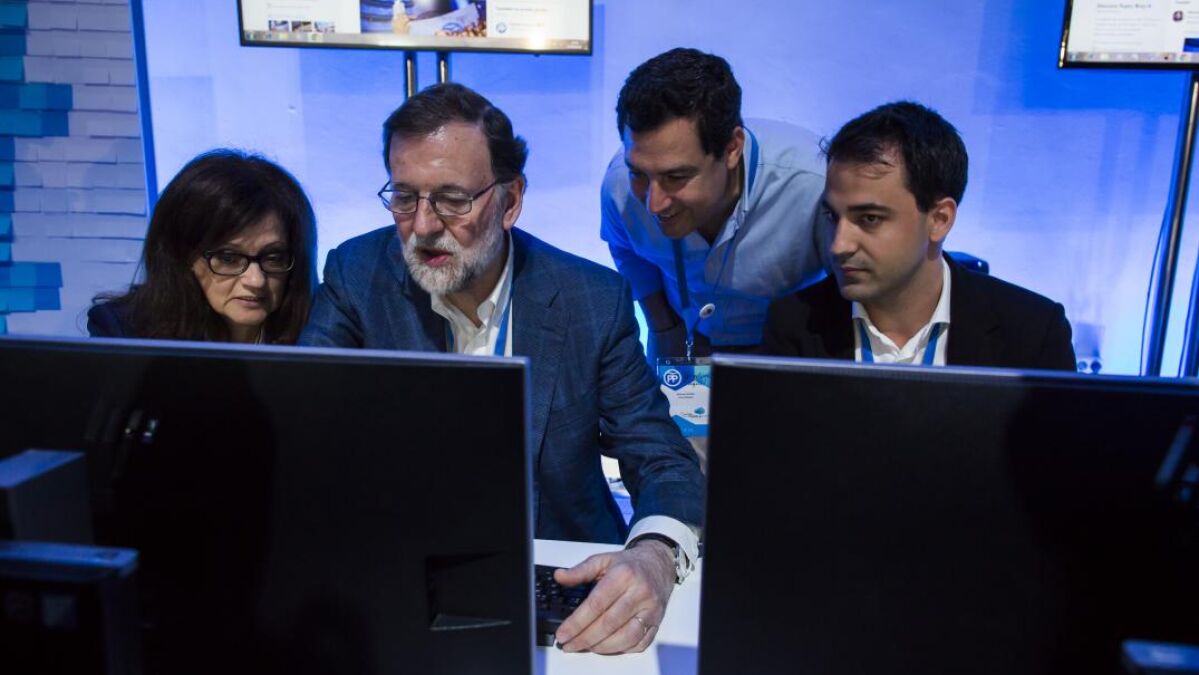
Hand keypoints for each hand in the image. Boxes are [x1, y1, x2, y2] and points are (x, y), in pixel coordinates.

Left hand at [552, 540, 675, 653]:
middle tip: (569, 644)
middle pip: (609, 623)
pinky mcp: (657, 622)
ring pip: (626, 637)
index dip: (577, 622)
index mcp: (624, 575)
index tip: (563, 633)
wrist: (658, 564)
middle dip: (585, 638)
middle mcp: (640, 593)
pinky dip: (621, 649)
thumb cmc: (629, 565)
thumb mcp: (602, 560)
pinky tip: (606, 647)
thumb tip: (559, 577)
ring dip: (602, 647)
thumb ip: (580, 571)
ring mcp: (651, 609)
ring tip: (585, 646)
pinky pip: (640, 643)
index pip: (596, 604)